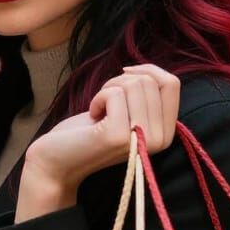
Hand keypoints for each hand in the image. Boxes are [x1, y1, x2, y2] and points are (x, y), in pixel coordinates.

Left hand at [16, 64, 179, 222]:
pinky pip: (115, 94)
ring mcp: (141, 139)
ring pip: (135, 84)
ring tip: (98, 108)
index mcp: (165, 133)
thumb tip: (150, 69)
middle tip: (104, 101)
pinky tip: (92, 115)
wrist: (57, 160)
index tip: (124, 77)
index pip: (172, 84)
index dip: (147, 70)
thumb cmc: (87, 132)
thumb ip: (145, 96)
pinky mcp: (119, 136)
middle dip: (122, 81)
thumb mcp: (125, 111)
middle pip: (151, 81)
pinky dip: (98, 97)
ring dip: (109, 88)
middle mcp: (160, 140)